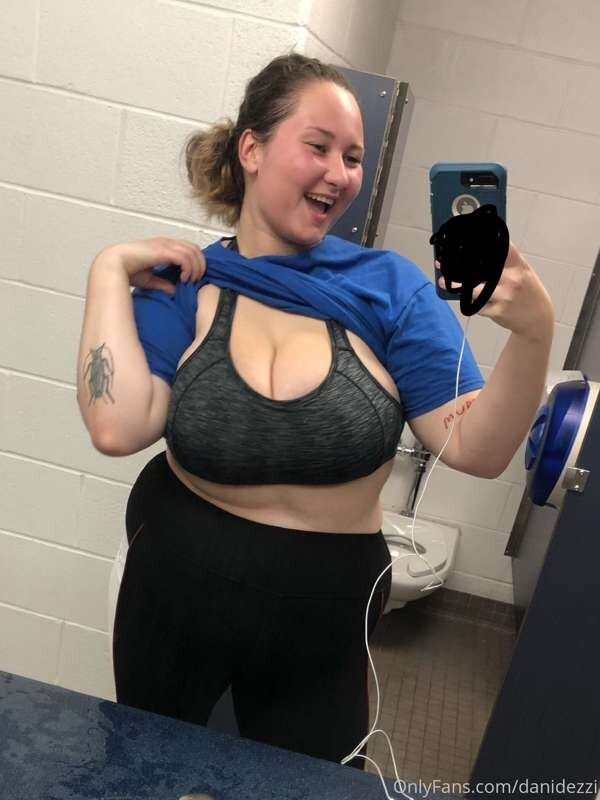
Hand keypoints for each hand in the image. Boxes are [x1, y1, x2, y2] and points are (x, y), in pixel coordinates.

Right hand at [93, 237, 205, 294]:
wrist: (112, 264)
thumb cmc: (127, 270)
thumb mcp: (149, 279)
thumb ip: (163, 283)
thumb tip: (174, 290)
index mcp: (163, 246)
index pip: (189, 249)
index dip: (196, 262)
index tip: (192, 278)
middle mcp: (166, 243)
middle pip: (195, 248)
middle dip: (200, 265)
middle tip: (195, 280)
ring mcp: (164, 245)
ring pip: (192, 252)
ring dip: (195, 268)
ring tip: (190, 280)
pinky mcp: (162, 251)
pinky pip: (184, 257)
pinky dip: (188, 268)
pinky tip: (184, 279)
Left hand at [437, 240, 554, 338]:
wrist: (537, 320)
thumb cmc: (527, 292)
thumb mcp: (524, 272)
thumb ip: (508, 261)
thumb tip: (487, 244)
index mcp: (518, 266)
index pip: (501, 248)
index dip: (484, 240)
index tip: (467, 235)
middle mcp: (511, 280)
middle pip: (480, 269)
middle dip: (460, 265)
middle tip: (443, 261)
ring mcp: (503, 296)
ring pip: (473, 289)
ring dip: (456, 285)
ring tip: (442, 281)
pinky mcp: (496, 312)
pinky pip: (476, 305)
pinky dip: (470, 301)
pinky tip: (466, 298)